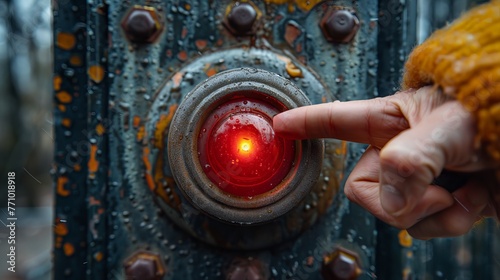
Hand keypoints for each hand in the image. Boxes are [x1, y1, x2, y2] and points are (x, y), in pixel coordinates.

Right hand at [273, 86, 498, 238]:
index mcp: (393, 120)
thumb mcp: (453, 126)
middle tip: (434, 189)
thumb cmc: (496, 113)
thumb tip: (388, 199)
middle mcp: (398, 151)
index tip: (279, 125)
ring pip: (393, 214)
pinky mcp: (438, 204)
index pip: (338, 120)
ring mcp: (418, 181)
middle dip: (397, 199)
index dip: (306, 125)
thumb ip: (410, 159)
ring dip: (434, 211)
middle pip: (361, 189)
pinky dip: (452, 221)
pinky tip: (474, 198)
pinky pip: (423, 228)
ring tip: (463, 188)